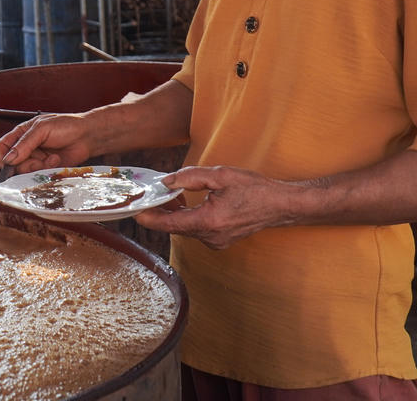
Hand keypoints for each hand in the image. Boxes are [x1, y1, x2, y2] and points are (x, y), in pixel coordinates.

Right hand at [0, 113, 94, 173]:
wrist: (87, 135)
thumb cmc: (66, 126)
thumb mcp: (42, 129)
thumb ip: (24, 144)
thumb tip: (8, 159)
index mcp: (21, 134)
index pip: (2, 147)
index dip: (3, 157)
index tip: (9, 164)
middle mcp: (27, 147)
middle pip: (13, 163)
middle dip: (25, 164)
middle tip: (37, 161)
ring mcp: (36, 158)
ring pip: (26, 171)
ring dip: (38, 167)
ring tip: (51, 158)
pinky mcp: (46, 168)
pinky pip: (39, 175)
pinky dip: (47, 169)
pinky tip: (56, 160)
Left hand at [134, 165, 301, 249]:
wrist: (281, 205)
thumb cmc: (255, 189)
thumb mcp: (221, 175)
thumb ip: (190, 177)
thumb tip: (167, 181)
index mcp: (209, 222)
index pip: (170, 224)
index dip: (149, 218)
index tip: (134, 211)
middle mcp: (211, 237)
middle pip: (175, 227)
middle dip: (160, 212)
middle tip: (147, 197)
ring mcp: (216, 242)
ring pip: (185, 229)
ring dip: (174, 214)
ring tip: (168, 195)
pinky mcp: (220, 241)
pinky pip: (196, 230)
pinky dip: (187, 218)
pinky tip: (185, 203)